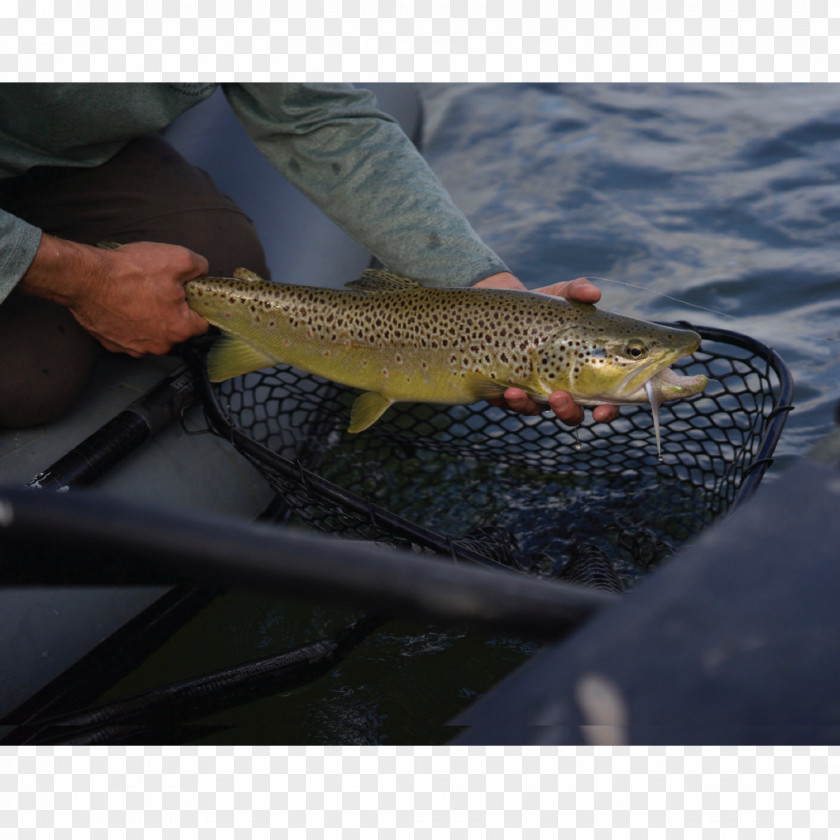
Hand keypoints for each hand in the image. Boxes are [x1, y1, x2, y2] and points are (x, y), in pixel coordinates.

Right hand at [19, 236, 209, 356]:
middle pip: (176, 330)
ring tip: (138, 295)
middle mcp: (159, 345)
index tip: (188, 295)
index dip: (197, 306)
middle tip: (159, 290)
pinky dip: (128, 322)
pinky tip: (122, 304)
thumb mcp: (178, 258)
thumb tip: (202, 272)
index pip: (202, 324)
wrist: (85, 278)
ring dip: (149, 318)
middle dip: (172, 311)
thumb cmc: (129, 272)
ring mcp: (134, 348)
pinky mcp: (113, 344)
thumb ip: (199, 267)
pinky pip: (129, 334)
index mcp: (179, 329)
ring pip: (152, 333)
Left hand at [472, 271, 619, 425]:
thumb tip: (593, 293)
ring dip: (529, 406)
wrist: (498, 306)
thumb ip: (577, 291)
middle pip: (571, 413)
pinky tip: (506, 391)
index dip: (607, 410)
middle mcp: (560, 386)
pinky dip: (509, 400)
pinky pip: (509, 404)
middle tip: (561, 399)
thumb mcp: (559, 295)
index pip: (604, 399)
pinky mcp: (506, 390)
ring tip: (519, 393)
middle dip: (567, 412)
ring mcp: (532, 391)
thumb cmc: (541, 306)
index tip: (603, 411)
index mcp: (583, 371)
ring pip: (536, 411)